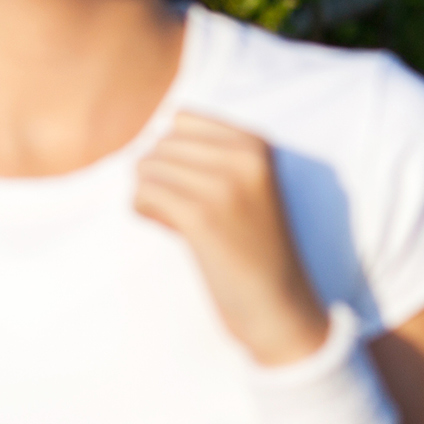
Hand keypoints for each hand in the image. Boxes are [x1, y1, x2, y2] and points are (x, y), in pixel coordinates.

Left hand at [134, 112, 328, 366]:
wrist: (279, 304)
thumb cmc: (254, 247)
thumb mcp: (248, 187)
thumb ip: (211, 156)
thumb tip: (148, 143)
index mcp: (257, 144)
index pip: (182, 120)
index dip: (176, 155)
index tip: (196, 187)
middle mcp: (244, 156)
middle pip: (160, 144)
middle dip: (161, 177)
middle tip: (188, 211)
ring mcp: (224, 185)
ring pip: (147, 167)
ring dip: (151, 196)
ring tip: (180, 222)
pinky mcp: (202, 216)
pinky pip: (144, 194)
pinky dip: (145, 212)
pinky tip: (171, 231)